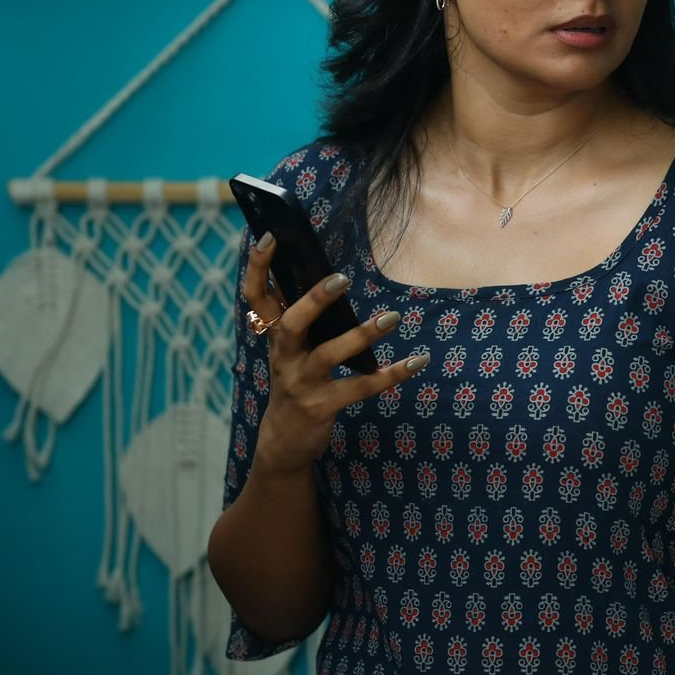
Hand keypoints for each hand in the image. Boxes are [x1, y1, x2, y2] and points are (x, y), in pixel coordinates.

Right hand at [240, 234, 426, 476]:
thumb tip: (332, 275)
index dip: (258, 265)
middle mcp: (283, 356)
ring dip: (362, 335)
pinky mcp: (322, 406)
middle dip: (314, 300)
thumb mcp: (291, 347)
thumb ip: (305, 316)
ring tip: (392, 318)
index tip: (272, 235)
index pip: (257, 295)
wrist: (284, 439)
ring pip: (329, 355)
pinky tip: (418, 361)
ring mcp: (300, 383)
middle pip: (291, 323)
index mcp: (273, 335)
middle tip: (342, 278)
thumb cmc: (296, 378)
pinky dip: (392, 374)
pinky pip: (361, 388)